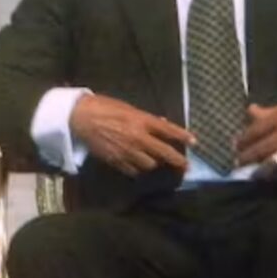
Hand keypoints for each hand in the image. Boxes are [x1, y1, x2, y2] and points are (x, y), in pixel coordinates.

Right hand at [69, 93, 190, 174]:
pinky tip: (137, 165)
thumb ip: (146, 119)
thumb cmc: (105, 107)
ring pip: (150, 165)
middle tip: (186, 167)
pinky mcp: (117, 161)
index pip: (169, 131)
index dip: (183, 136)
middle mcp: (138, 138)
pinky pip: (133, 170)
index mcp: (142, 121)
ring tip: (155, 162)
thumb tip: (161, 124)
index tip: (194, 142)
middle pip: (164, 153)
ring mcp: (128, 151)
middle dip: (178, 161)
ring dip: (154, 163)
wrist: (81, 118)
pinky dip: (138, 168)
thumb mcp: (129, 108)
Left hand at [235, 94, 276, 177]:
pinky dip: (275, 174)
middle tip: (237, 161)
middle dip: (245, 157)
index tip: (235, 144)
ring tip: (250, 171)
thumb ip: (269, 111)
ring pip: (268, 164)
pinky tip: (269, 174)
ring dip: (256, 169)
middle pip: (257, 150)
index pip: (253, 131)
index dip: (242, 140)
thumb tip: (250, 111)